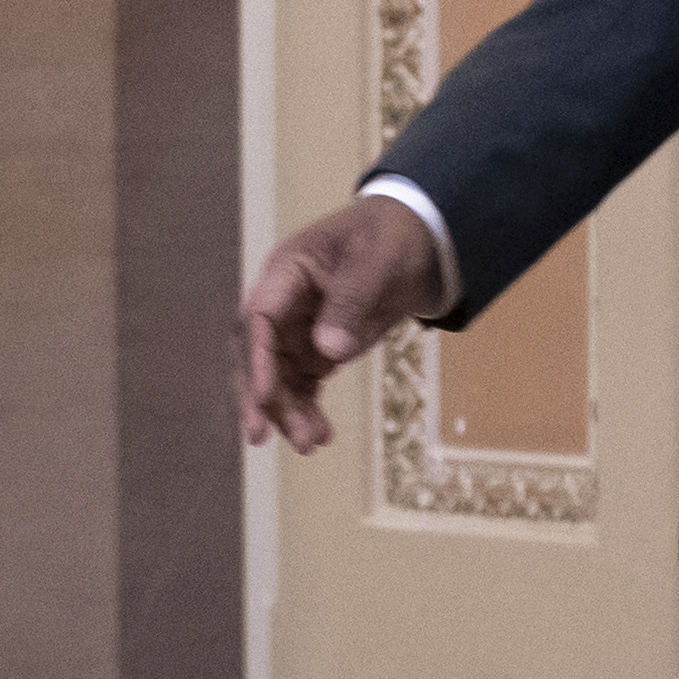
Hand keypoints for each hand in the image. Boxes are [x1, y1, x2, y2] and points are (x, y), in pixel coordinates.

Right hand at [239, 194, 445, 453]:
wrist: (421, 241)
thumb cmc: (394, 235)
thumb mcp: (379, 258)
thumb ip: (353, 299)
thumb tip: (329, 352)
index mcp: (288, 269)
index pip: (260, 316)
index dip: (257, 357)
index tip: (262, 394)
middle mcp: (284, 302)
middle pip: (260, 354)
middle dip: (263, 396)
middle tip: (263, 437)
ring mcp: (298, 327)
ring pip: (279, 376)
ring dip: (288, 410)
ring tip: (311, 443)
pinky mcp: (317, 347)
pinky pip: (303, 383)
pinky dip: (307, 408)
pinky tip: (320, 435)